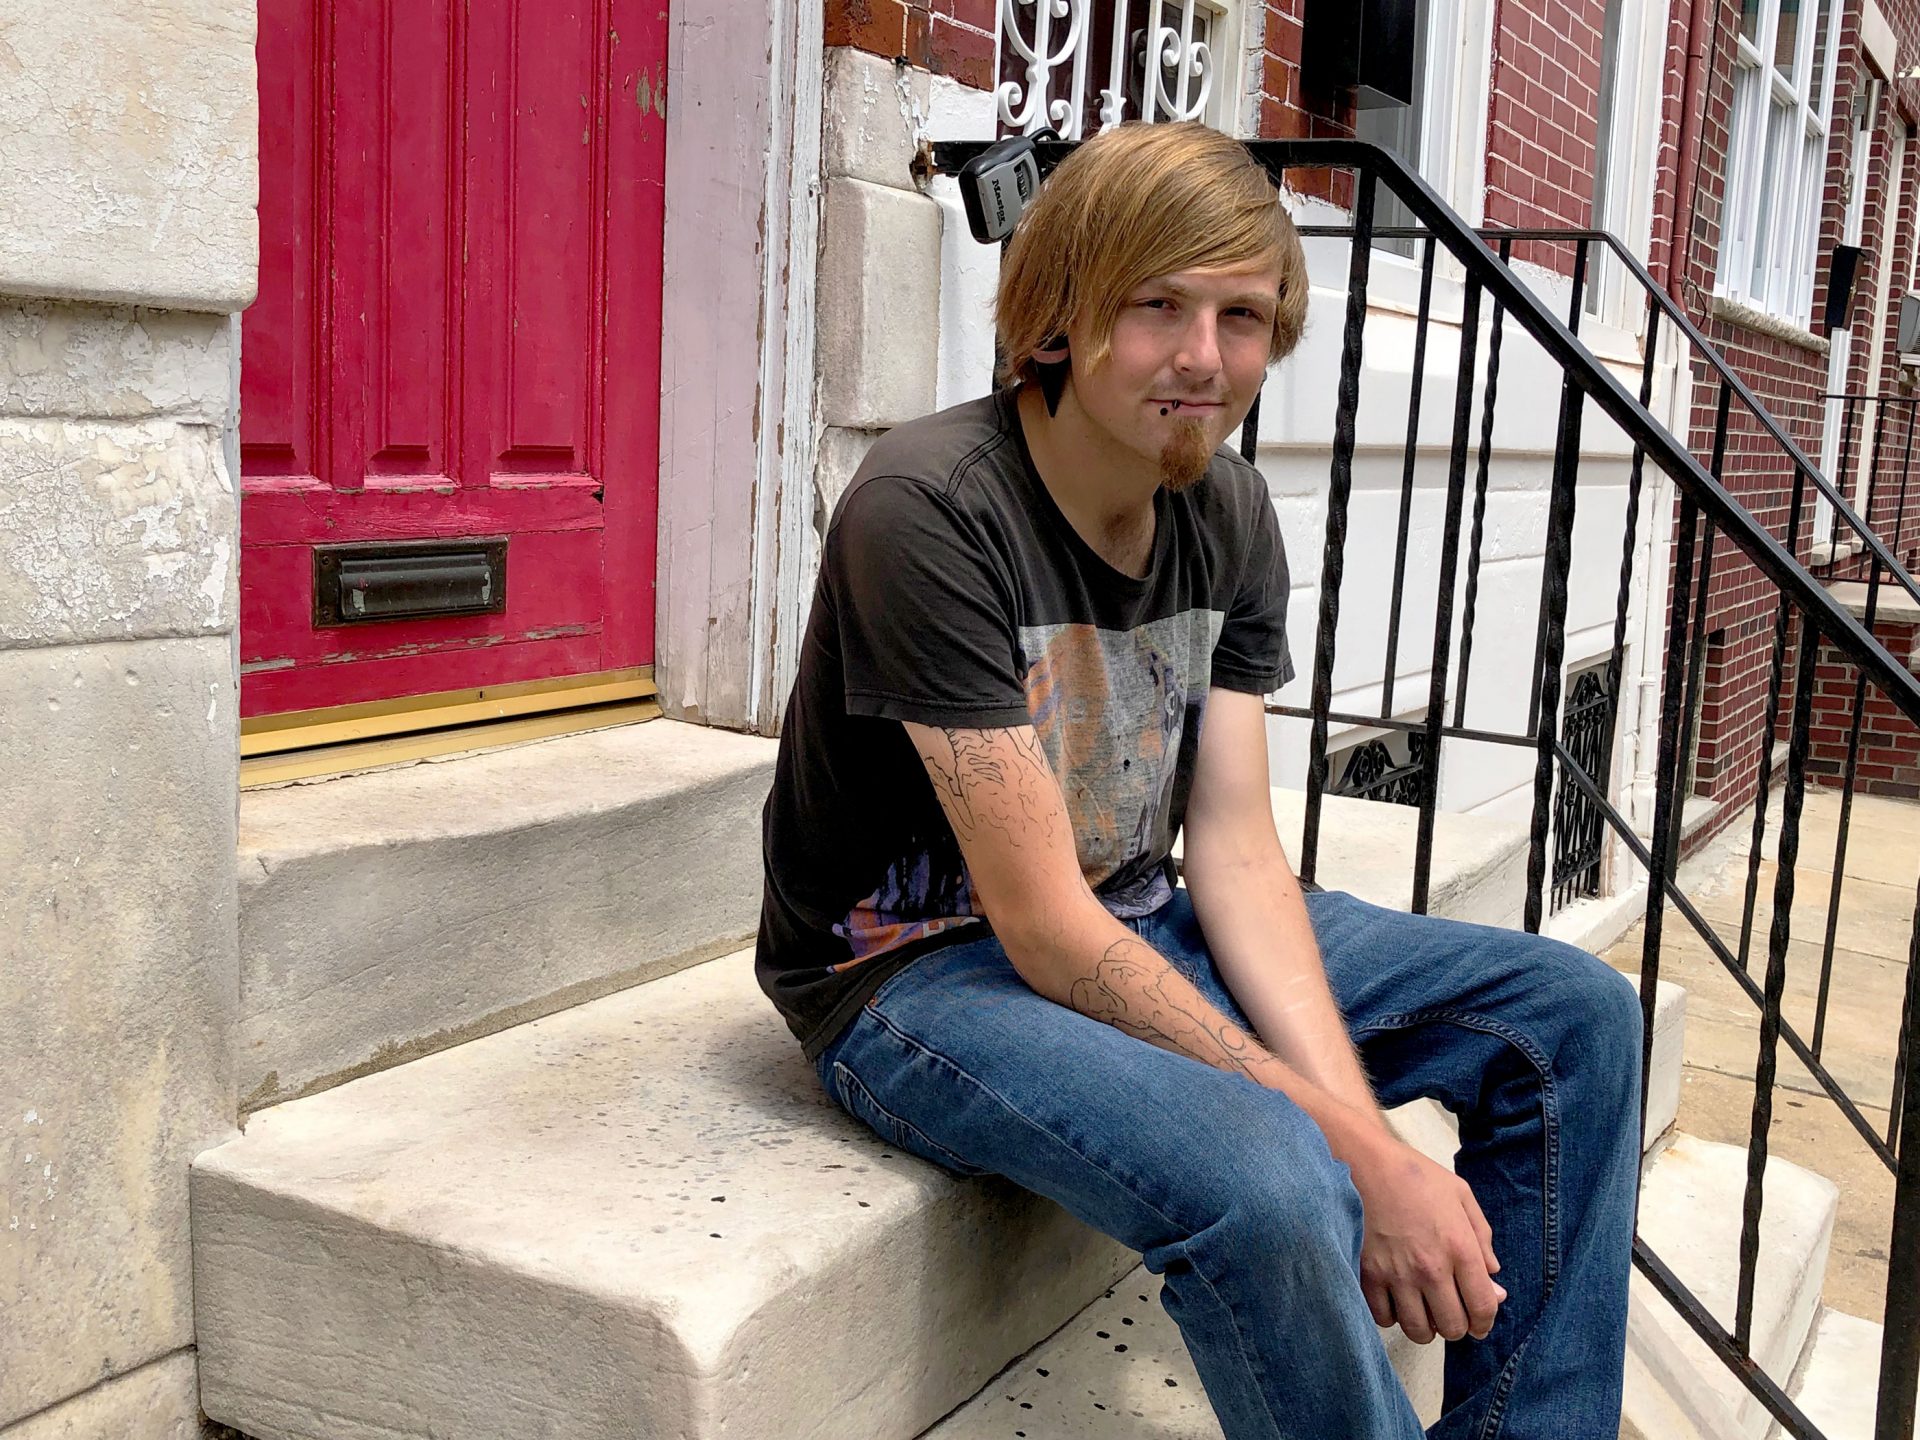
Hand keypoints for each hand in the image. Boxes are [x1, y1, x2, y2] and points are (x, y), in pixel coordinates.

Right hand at [1346, 1128, 1504, 1344]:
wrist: (1364, 1162)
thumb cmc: (1415, 1175)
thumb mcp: (1461, 1195)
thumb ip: (1482, 1239)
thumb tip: (1494, 1281)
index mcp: (1459, 1248)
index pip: (1482, 1308)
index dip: (1485, 1323)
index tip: (1479, 1324)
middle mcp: (1430, 1269)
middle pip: (1452, 1327)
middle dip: (1457, 1326)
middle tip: (1450, 1312)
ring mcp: (1396, 1275)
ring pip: (1418, 1330)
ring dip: (1425, 1326)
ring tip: (1423, 1310)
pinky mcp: (1367, 1275)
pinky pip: (1383, 1318)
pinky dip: (1392, 1316)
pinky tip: (1395, 1301)